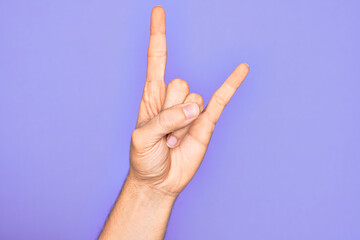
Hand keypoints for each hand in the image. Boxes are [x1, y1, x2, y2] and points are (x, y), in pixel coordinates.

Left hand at [129, 6, 248, 197]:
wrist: (159, 180)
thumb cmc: (145, 158)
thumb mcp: (141, 138)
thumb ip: (164, 119)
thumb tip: (193, 109)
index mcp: (152, 95)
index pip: (157, 58)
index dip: (158, 35)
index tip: (158, 11)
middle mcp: (173, 98)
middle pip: (180, 84)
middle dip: (171, 113)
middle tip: (163, 135)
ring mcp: (192, 110)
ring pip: (195, 100)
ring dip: (182, 127)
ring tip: (173, 141)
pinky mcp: (206, 123)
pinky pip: (222, 100)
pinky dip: (232, 84)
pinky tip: (242, 69)